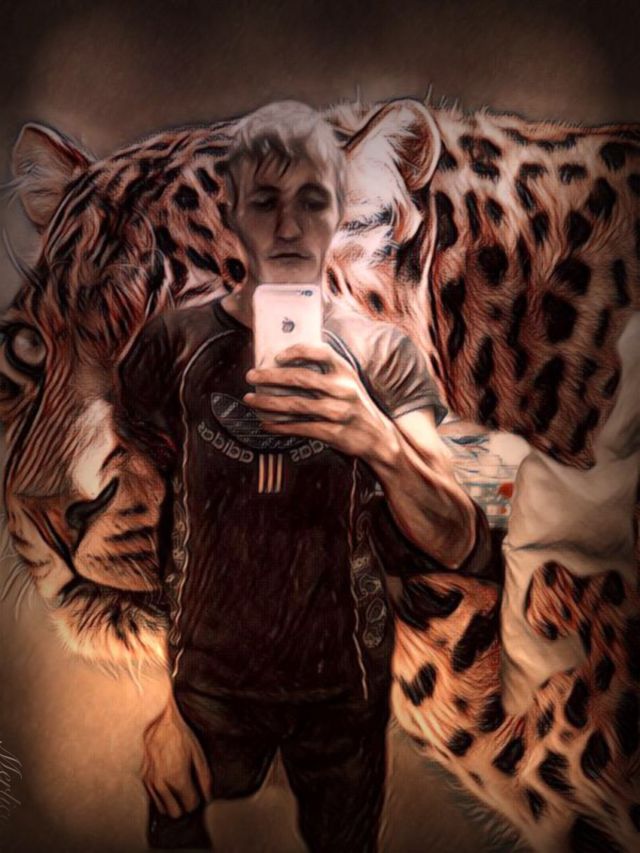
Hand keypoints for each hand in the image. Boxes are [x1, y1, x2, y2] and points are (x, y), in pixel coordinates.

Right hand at [141, 695, 211, 817]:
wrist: (159, 721)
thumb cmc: (181, 735)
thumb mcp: (198, 754)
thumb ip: (204, 778)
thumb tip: (208, 797)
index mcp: (177, 778)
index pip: (190, 806)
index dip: (197, 800)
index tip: (198, 791)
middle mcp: (161, 784)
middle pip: (175, 813)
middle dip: (184, 805)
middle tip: (189, 792)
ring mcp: (150, 782)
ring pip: (163, 809)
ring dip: (172, 803)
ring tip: (179, 789)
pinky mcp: (143, 778)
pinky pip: (154, 799)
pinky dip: (162, 796)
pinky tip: (169, 784)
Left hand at [244, 343, 398, 463]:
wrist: (378, 438)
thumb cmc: (356, 405)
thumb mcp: (349, 383)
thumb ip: (326, 372)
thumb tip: (288, 362)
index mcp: (346, 372)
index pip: (321, 352)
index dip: (298, 351)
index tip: (277, 356)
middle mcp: (343, 390)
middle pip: (300, 378)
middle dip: (270, 376)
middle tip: (250, 376)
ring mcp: (338, 412)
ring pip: (295, 405)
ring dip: (268, 402)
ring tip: (250, 400)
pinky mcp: (333, 433)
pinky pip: (300, 428)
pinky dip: (279, 426)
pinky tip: (265, 424)